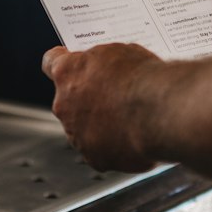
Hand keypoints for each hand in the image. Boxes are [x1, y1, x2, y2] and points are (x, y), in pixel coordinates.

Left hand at [42, 43, 162, 171]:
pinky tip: (135, 138)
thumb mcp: (122, 53)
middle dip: (88, 99)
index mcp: (67, 72)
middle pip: (69, 101)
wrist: (160, 111)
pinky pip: (102, 152)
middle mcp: (64, 105)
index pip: (51, 62)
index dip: (64, 63)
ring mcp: (77, 135)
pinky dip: (116, 147)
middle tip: (114, 97)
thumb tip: (109, 72)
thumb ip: (105, 64)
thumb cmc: (142, 78)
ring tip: (131, 120)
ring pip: (84, 130)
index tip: (73, 64)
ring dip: (101, 126)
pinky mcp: (95, 159)